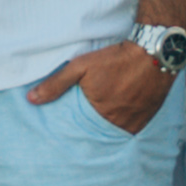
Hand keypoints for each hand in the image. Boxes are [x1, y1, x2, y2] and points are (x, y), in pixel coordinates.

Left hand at [24, 41, 175, 132]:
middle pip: (99, 133)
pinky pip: (131, 128)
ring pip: (116, 131)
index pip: (81, 132)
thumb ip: (56, 84)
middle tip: (86, 122)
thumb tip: (31, 99)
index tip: (70, 128)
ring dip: (108, 126)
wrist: (154, 52)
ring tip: (102, 117)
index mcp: (99, 114)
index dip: (75, 129)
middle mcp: (118, 123)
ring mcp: (135, 122)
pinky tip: (118, 114)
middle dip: (92, 129)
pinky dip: (123, 124)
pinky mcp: (147, 118)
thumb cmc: (115, 59)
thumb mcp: (80, 66)